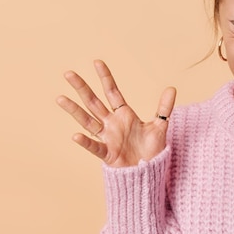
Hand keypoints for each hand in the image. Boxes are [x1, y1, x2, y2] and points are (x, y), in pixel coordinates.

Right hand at [56, 60, 176, 166]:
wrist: (148, 172)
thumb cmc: (151, 150)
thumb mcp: (160, 126)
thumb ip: (164, 108)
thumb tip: (172, 88)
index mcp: (124, 114)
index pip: (112, 92)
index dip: (105, 78)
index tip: (97, 61)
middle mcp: (112, 123)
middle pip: (93, 102)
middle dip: (82, 88)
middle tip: (68, 73)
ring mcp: (107, 138)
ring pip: (87, 121)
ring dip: (74, 110)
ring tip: (60, 98)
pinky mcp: (108, 154)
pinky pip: (95, 146)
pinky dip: (86, 141)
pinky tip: (76, 135)